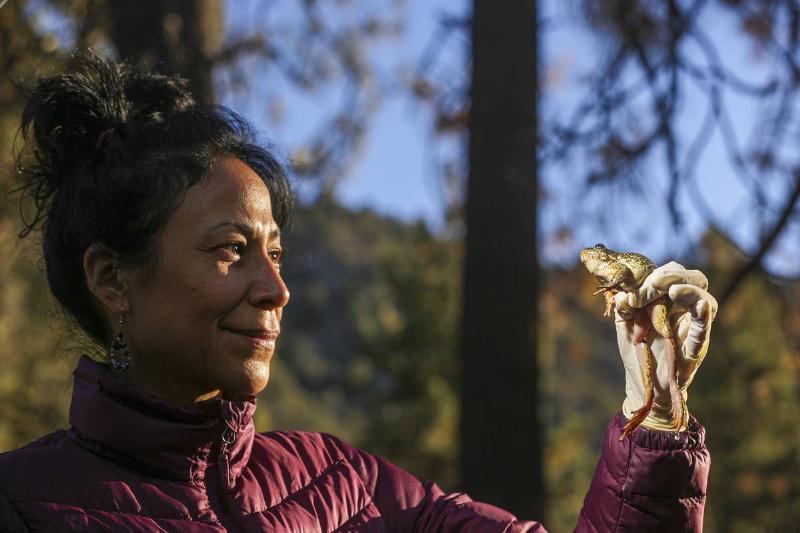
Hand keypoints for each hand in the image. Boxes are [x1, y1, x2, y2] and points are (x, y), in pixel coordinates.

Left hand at [613, 262, 717, 430]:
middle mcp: (684, 311)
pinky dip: (701, 311)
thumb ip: (624, 305)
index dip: (658, 273)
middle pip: (694, 280)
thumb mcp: (624, 324)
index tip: (637, 283)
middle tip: (653, 283)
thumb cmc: (637, 352)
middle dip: (673, 276)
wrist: (643, 386)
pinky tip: (691, 301)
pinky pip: (704, 325)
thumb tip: (624, 293)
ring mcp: (692, 328)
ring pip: (704, 298)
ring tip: (670, 290)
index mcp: (668, 301)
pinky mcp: (695, 346)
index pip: (674, 274)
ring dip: (688, 288)